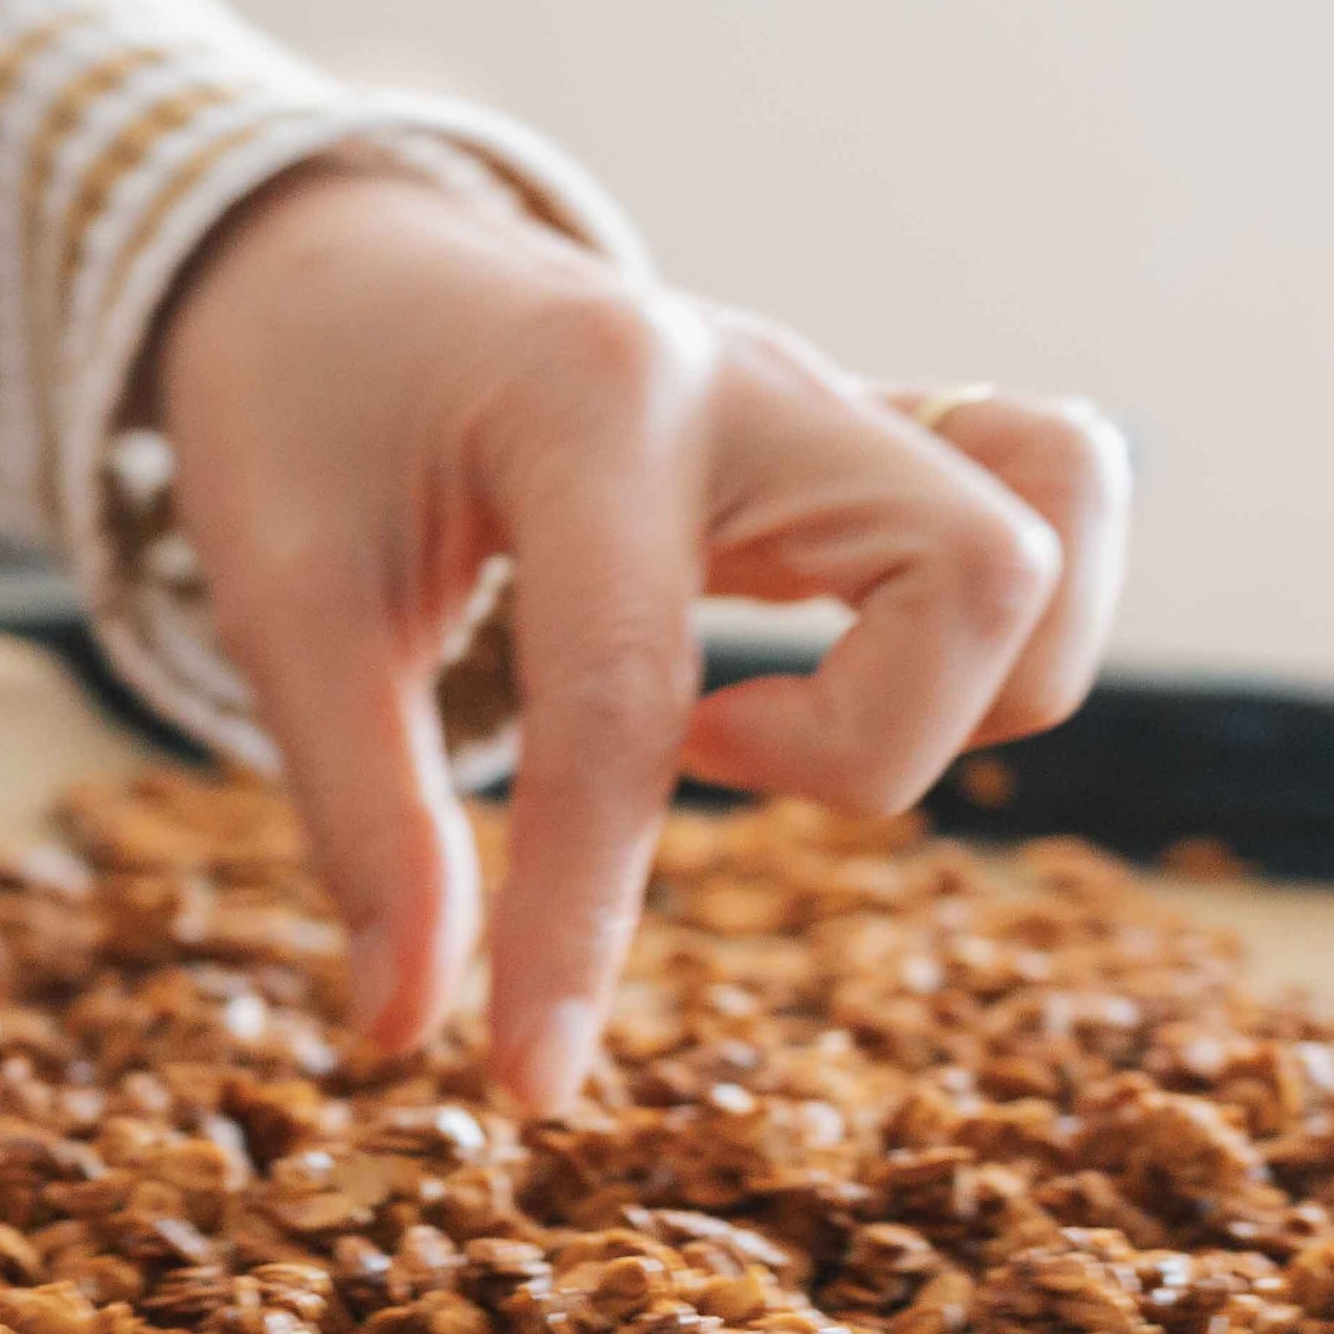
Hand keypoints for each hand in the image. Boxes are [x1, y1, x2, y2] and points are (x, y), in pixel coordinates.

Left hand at [154, 160, 1127, 1108]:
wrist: (334, 256)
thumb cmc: (296, 414)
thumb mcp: (279, 597)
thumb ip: (360, 809)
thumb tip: (409, 1030)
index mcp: (587, 397)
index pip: (628, 697)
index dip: (582, 918)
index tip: (528, 1078)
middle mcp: (751, 373)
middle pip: (975, 576)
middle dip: (862, 751)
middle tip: (689, 754)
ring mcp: (831, 389)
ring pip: (1055, 530)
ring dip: (955, 686)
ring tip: (750, 713)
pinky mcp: (865, 427)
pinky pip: (1047, 493)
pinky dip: (990, 619)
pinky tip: (829, 663)